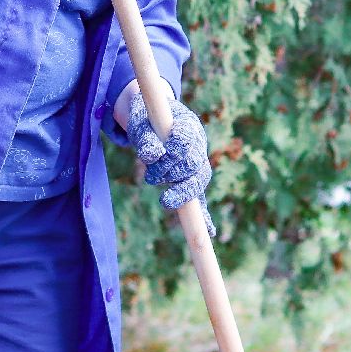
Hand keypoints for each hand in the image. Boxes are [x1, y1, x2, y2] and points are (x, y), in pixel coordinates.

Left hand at [124, 89, 215, 236]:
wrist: (152, 120)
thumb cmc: (146, 120)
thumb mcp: (141, 123)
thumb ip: (146, 138)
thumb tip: (152, 156)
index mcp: (188, 126)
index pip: (187, 140)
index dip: (174, 150)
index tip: (156, 156)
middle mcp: (198, 145)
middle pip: (194, 164)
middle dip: (172, 174)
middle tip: (151, 178)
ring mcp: (197, 164)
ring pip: (198, 182)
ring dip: (181, 192)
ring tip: (165, 200)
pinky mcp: (191, 180)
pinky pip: (200, 199)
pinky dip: (203, 214)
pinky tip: (209, 231)